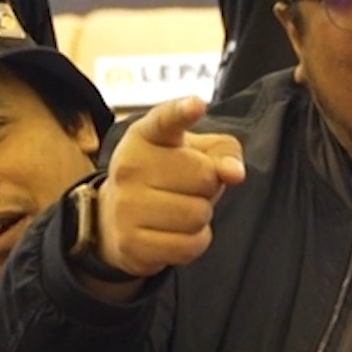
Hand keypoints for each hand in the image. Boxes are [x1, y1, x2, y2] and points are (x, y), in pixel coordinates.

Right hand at [93, 96, 245, 277]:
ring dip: (201, 217)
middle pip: (204, 178)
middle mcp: (129, 166)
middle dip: (208, 187)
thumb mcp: (196, 152)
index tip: (197, 105)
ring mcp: (126, 206)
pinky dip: (194, 242)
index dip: (182, 112)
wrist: (116, 219)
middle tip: (188, 188)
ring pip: (197, 215)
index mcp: (146, 135)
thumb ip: (224, 152)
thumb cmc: (167, 176)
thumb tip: (235, 173)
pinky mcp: (131, 243)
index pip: (165, 120)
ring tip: (180, 208)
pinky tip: (176, 232)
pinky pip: (189, 246)